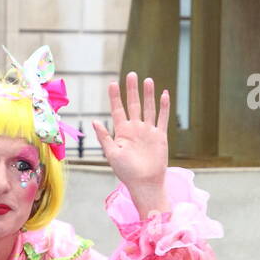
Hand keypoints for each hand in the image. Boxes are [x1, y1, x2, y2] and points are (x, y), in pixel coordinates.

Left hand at [92, 73, 170, 217]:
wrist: (145, 184)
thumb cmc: (127, 173)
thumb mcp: (112, 154)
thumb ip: (104, 137)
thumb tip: (95, 121)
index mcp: (122, 133)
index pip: (118, 110)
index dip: (115, 97)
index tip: (112, 83)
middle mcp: (135, 129)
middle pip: (133, 105)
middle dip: (132, 90)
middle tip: (131, 75)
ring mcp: (148, 131)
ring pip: (148, 108)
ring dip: (148, 95)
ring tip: (147, 80)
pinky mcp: (160, 136)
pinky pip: (162, 118)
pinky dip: (164, 106)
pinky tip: (164, 94)